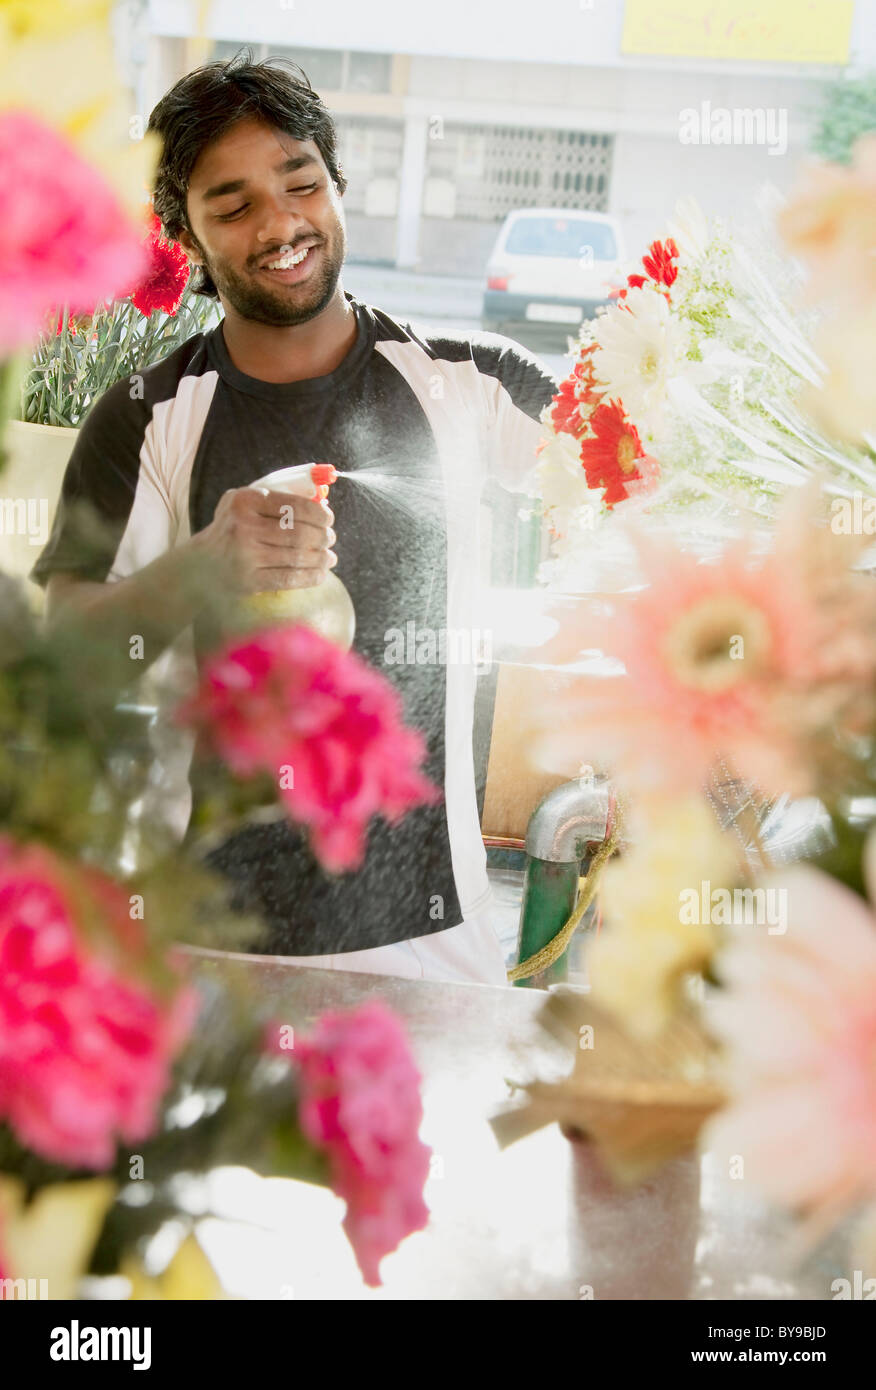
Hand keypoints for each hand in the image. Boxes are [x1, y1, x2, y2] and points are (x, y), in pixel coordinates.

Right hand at [191, 485, 336, 593]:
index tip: (328, 519)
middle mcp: (243, 527)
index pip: (293, 505)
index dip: (318, 513)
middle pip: (299, 533)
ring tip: (329, 558)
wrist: (200, 564)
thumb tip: (320, 500)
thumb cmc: (231, 529)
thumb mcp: (243, 504)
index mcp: (244, 502)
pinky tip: (320, 574)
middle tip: (330, 540)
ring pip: (297, 556)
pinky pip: (289, 578)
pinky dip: (311, 577)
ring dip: (321, 558)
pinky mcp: (249, 581)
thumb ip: (276, 499)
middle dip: (323, 537)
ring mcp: (245, 556)